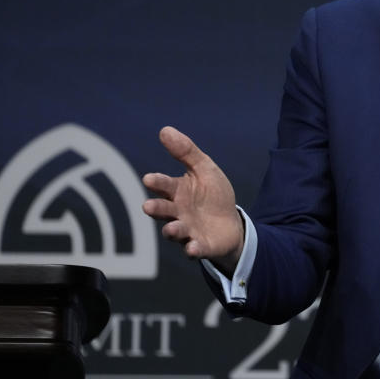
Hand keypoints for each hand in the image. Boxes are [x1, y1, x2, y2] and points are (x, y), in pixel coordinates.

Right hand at [142, 126, 243, 275]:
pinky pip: (194, 249)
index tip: (149, 179)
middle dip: (156, 208)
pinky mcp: (200, 246)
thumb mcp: (205, 169)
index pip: (164, 185)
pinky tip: (192, 248)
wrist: (231, 224)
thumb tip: (165, 130)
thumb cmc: (213, 195)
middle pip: (163, 210)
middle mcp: (177, 212)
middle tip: (148, 206)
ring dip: (172, 230)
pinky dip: (192, 249)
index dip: (157, 182)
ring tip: (171, 228)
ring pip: (175, 231)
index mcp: (177, 191)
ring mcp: (187, 230)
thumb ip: (186, 152)